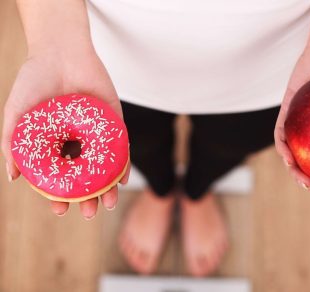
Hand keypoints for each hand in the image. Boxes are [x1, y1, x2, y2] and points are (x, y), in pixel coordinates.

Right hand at [1, 47, 130, 218]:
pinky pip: (121, 147)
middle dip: (88, 197)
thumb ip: (13, 144)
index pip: (60, 176)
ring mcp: (96, 133)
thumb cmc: (34, 81)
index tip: (60, 210)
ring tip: (108, 203)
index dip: (59, 195)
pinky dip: (122, 164)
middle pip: (85, 176)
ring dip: (108, 187)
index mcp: (55, 144)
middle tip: (90, 213)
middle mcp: (77, 142)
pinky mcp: (114, 121)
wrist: (60, 51)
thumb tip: (12, 178)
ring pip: (104, 166)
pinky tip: (122, 180)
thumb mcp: (17, 114)